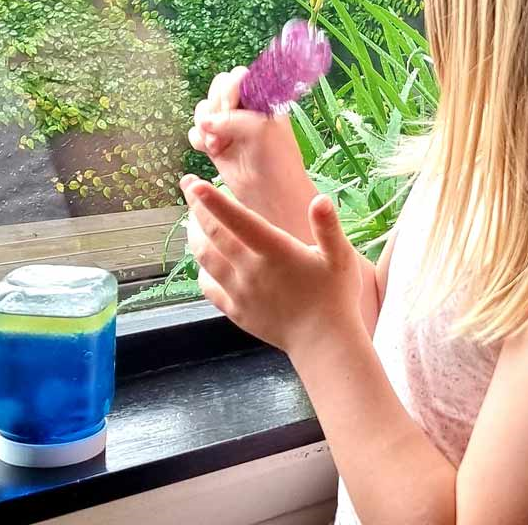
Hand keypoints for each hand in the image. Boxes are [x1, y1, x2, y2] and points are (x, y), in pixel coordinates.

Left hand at [181, 175, 363, 355]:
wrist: (323, 343)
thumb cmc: (335, 297)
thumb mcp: (340, 258)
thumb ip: (328, 227)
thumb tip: (321, 200)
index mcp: (275, 251)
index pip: (238, 221)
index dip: (215, 202)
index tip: (196, 185)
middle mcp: (251, 270)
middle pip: (213, 234)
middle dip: (196, 207)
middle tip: (188, 184)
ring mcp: (240, 292)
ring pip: (205, 258)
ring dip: (193, 234)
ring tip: (191, 218)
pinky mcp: (235, 311)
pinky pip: (208, 287)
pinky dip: (201, 268)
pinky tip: (202, 260)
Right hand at [190, 67, 317, 240]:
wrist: (271, 197)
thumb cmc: (276, 161)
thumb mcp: (260, 129)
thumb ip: (232, 117)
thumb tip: (204, 122)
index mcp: (261, 100)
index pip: (237, 78)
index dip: (228, 90)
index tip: (229, 107)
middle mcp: (244, 110)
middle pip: (216, 90)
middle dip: (214, 108)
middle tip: (222, 130)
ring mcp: (229, 128)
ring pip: (203, 111)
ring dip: (205, 126)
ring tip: (217, 146)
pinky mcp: (216, 146)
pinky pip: (196, 133)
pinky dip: (199, 140)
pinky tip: (210, 152)